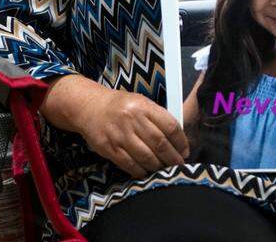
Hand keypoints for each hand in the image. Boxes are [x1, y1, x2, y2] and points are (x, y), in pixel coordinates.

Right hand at [47, 79, 188, 179]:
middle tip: (179, 165)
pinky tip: (147, 172)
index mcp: (144, 106)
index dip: (181, 141)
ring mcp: (120, 135)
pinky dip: (141, 171)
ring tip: (165, 170)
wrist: (90, 107)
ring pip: (146, 156)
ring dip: (159, 167)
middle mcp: (133, 120)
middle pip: (160, 143)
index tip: (185, 151)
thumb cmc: (120, 106)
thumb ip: (157, 117)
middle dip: (173, 158)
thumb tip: (177, 139)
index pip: (170, 126)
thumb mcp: (140, 103)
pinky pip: (130, 164)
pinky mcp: (109, 148)